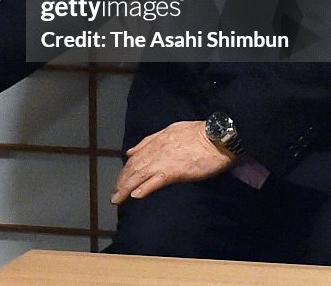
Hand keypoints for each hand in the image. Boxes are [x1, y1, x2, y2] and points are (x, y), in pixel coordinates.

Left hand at [110, 120, 233, 203]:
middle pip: (133, 168)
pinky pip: (156, 181)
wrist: (217, 136)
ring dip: (126, 188)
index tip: (119, 181)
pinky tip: (135, 196)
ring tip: (117, 199)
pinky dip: (144, 188)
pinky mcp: (175, 171)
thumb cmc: (197, 133)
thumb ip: (149, 141)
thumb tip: (131, 151)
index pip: (134, 159)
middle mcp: (156, 151)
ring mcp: (164, 161)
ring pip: (140, 175)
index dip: (125, 171)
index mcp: (155, 141)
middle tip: (114, 196)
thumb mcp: (169, 130)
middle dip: (121, 182)